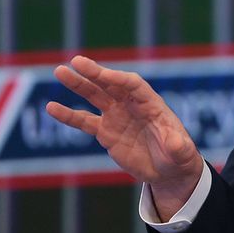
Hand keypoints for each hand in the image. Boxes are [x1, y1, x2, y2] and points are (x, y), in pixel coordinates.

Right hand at [46, 56, 203, 218]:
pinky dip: (68, 115)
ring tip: (60, 72)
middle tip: (75, 61)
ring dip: (78, 84)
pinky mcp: (106, 132)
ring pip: (95, 96)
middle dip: (95, 73)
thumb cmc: (179, 156)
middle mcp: (132, 105)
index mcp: (151, 104)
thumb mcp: (182, 153)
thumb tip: (176, 143)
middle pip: (111, 84)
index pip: (133, 85)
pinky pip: (84, 121)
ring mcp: (117, 116)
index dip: (118, 78)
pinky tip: (51, 107)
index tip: (102, 74)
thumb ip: (179, 147)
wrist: (168, 170)